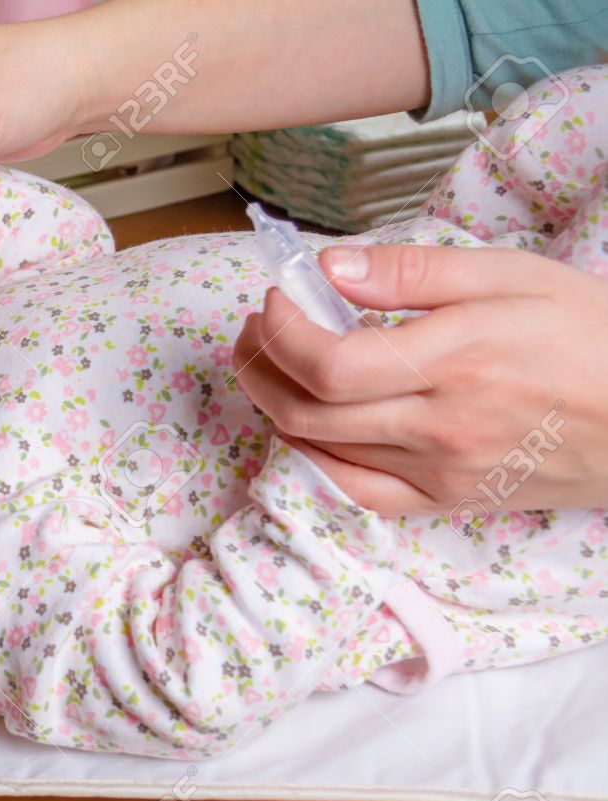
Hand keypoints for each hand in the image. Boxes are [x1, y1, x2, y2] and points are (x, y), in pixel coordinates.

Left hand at [233, 244, 607, 514]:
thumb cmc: (591, 335)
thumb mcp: (511, 275)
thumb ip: (411, 271)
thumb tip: (328, 268)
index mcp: (455, 360)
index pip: (327, 363)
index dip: (281, 331)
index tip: (277, 298)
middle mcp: (438, 426)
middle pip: (307, 408)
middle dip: (260, 363)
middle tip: (257, 327)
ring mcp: (439, 472)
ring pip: (321, 450)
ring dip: (274, 403)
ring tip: (271, 363)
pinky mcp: (446, 501)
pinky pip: (356, 492)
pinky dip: (313, 459)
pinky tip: (302, 425)